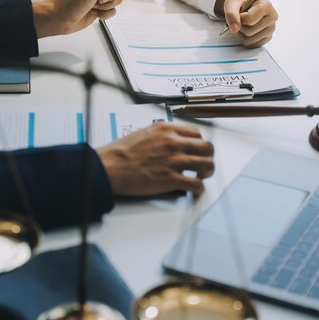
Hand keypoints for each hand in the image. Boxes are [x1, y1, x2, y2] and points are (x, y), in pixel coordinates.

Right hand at [97, 122, 214, 196]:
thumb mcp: (144, 133)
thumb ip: (161, 135)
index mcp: (166, 129)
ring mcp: (173, 161)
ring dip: (207, 172)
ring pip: (206, 165)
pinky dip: (198, 188)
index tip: (198, 151)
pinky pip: (196, 184)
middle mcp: (173, 142)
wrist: (110, 166)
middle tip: (204, 165)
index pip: (197, 134)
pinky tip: (194, 190)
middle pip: (206, 148)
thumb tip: (172, 142)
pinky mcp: (170, 179)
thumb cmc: (121, 152)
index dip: (200, 144)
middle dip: (208, 157)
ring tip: (201, 177)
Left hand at [216, 0, 277, 47]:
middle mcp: (272, 17)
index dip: (239, 18)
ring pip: (249, 40)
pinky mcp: (267, 38)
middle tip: (240, 20)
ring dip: (241, 34)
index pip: (250, 19)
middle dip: (240, 27)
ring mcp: (271, 29)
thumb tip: (235, 29)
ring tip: (243, 25)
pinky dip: (245, 39)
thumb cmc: (240, 3)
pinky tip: (246, 30)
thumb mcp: (231, 2)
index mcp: (266, 5)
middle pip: (249, 32)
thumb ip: (231, 13)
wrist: (245, 7)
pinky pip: (251, 45)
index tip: (239, 13)